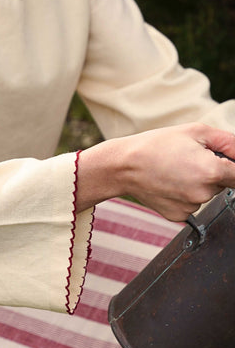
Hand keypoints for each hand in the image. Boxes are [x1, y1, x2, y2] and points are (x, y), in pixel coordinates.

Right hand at [77, 122, 234, 221]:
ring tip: (175, 170)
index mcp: (212, 171)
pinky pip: (191, 204)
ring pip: (206, 194)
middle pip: (223, 184)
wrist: (124, 167)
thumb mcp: (196, 132)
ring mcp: (190, 207)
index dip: (233, 166)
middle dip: (213, 172)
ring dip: (198, 183)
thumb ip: (228, 142)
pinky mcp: (178, 216)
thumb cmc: (156, 146)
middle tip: (189, 159)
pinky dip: (184, 195)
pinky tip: (169, 183)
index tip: (224, 164)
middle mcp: (203, 193)